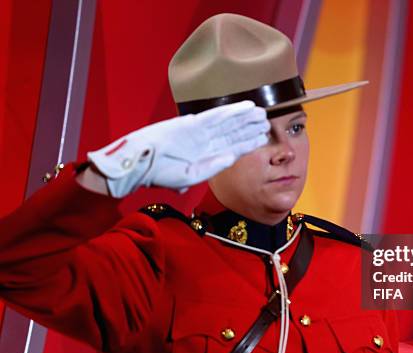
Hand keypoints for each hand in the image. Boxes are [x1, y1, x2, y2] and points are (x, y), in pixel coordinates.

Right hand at [87, 101, 269, 197]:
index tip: (263, 138)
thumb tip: (232, 158)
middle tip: (267, 121)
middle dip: (250, 128)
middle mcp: (205, 143)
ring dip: (244, 117)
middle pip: (233, 133)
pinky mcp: (191, 123)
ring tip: (260, 112)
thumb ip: (211, 167)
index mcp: (206, 158)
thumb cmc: (159, 173)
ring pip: (227, 123)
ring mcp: (199, 132)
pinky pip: (215, 115)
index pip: (233, 149)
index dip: (248, 143)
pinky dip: (231, 111)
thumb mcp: (188, 177)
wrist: (138, 162)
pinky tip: (245, 106)